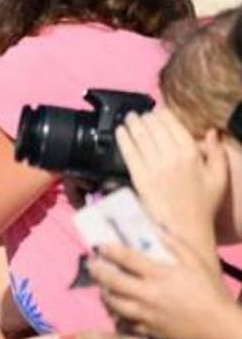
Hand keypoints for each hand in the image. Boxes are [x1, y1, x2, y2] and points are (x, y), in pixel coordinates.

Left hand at [89, 233, 235, 338]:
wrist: (216, 327)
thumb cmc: (208, 291)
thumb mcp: (196, 262)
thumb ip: (175, 244)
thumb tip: (156, 228)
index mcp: (159, 275)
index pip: (126, 258)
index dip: (109, 250)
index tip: (99, 246)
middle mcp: (147, 294)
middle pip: (112, 281)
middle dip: (97, 271)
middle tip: (91, 264)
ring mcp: (144, 314)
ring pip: (112, 303)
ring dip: (102, 293)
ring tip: (100, 285)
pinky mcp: (146, 329)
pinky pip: (122, 322)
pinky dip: (114, 314)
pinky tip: (113, 307)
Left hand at [116, 108, 226, 257]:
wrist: (185, 228)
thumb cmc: (203, 203)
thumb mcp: (218, 177)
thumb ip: (217, 153)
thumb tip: (211, 132)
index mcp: (191, 154)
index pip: (173, 126)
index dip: (162, 115)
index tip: (157, 111)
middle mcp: (171, 157)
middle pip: (154, 129)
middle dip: (145, 117)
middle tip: (139, 114)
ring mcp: (153, 167)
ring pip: (140, 137)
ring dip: (132, 124)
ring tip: (128, 117)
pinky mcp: (139, 177)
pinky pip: (129, 153)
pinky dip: (123, 139)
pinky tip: (119, 131)